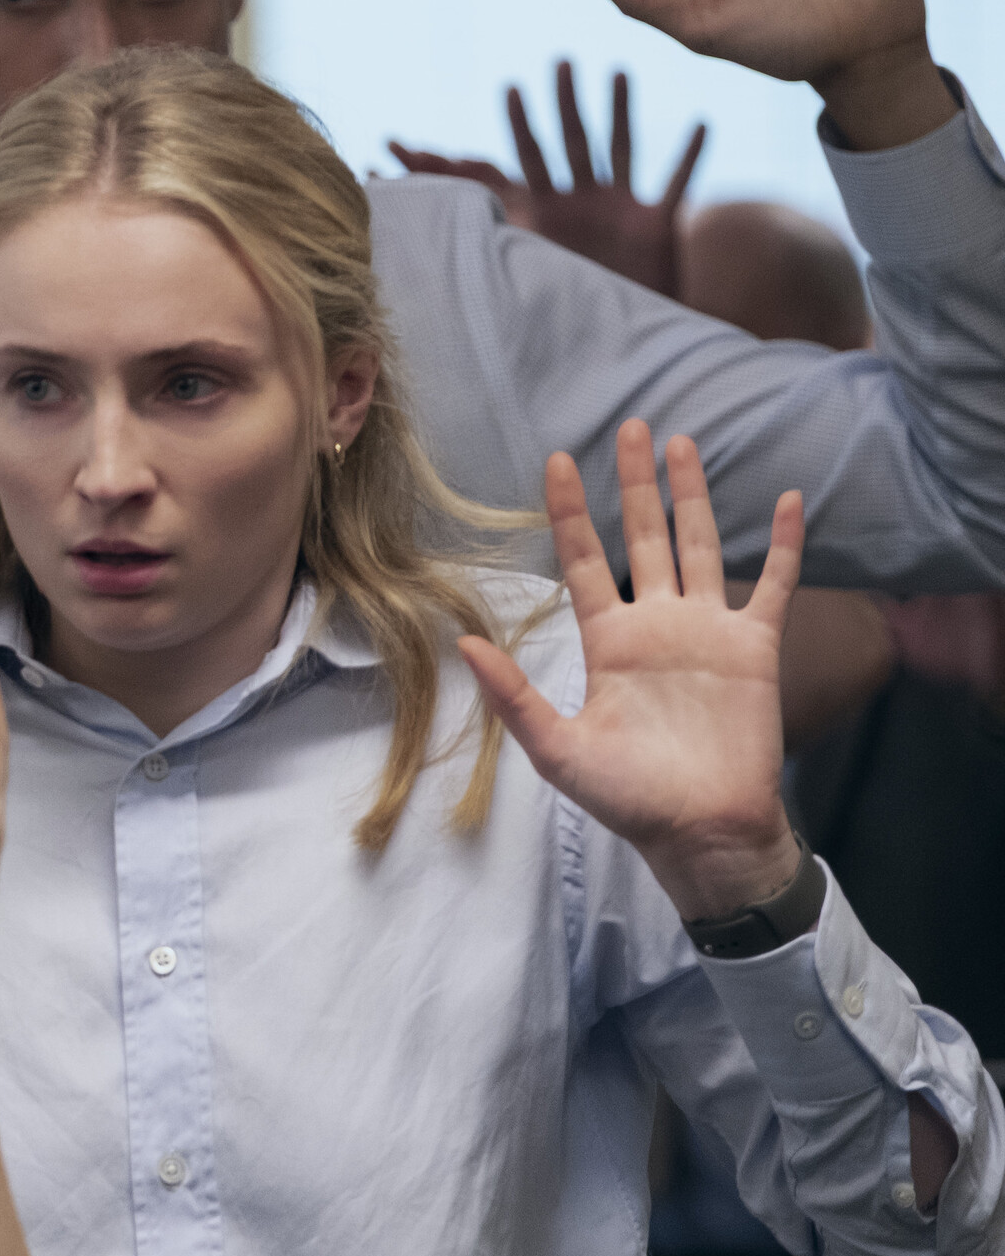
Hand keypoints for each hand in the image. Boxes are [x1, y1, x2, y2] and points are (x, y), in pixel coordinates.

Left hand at [393, 62, 704, 295]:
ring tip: (618, 73)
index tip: (508, 87)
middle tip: (559, 61)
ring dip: (621, 112)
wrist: (614, 338)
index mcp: (544, 211)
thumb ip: (490, 242)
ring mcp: (619, 208)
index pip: (522, 161)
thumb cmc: (563, 309)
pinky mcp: (655, 225)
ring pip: (620, 149)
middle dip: (564, 103)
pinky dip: (689, 156)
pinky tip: (700, 123)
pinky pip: (675, 185)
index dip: (514, 126)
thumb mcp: (522, 270)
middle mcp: (581, 201)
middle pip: (571, 141)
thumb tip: (443, 232)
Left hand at [459, 421, 805, 920]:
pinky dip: (785, 544)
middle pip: (643, 536)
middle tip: (631, 425)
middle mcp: (656, 624)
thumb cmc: (627, 796)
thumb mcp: (556, 748)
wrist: (701, 830)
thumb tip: (464, 644)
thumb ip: (513, 695)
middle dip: (636, 483)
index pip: (584, 559)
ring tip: (682, 443)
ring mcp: (707, 631)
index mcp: (608, 641)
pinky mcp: (756, 647)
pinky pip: (772, 584)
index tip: (557, 460)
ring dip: (693, 495)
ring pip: (699, 544)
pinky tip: (792, 500)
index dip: (571, 511)